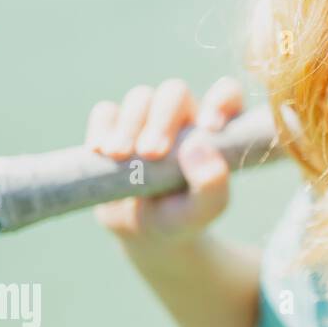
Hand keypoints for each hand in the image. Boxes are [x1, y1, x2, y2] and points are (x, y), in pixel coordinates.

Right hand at [87, 76, 242, 249]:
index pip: (226, 94)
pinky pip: (106, 112)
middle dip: (163, 118)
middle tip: (152, 154)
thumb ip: (212, 185)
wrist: (143, 234)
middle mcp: (183, 117)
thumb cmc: (183, 217)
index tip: (209, 126)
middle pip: (175, 92)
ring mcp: (147, 120)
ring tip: (121, 156)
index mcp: (214, 129)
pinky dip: (102, 127)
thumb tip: (196, 149)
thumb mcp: (204, 210)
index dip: (220, 100)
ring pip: (140, 97)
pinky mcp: (113, 128)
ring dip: (130, 124)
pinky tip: (101, 152)